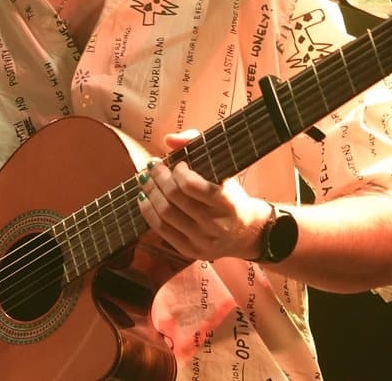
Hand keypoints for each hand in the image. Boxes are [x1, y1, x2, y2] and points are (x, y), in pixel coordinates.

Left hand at [136, 128, 273, 262]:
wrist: (247, 233)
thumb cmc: (232, 196)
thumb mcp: (224, 170)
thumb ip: (197, 145)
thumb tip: (168, 140)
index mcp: (227, 203)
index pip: (192, 186)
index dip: (178, 171)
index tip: (178, 163)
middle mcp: (215, 224)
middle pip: (174, 198)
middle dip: (158, 178)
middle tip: (153, 166)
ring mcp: (202, 240)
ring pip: (165, 214)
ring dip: (150, 192)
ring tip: (145, 179)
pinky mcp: (190, 251)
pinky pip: (161, 230)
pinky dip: (148, 211)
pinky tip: (143, 197)